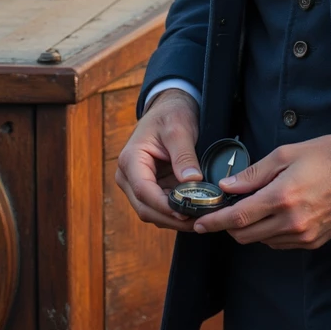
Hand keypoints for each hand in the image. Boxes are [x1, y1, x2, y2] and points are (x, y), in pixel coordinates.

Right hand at [116, 88, 201, 229]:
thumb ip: (184, 155)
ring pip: (152, 213)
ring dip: (175, 219)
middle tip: (200, 221)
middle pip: (145, 208)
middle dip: (172, 218)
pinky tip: (196, 212)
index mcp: (130, 160)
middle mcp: (128, 176)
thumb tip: (192, 180)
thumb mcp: (179, 130)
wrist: (169, 109)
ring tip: (202, 218)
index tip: (185, 212)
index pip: (143, 190)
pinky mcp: (150, 188)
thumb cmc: (171, 115)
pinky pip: (161, 208)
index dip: (164, 205)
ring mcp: (137, 184)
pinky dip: (177, 213)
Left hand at [192, 134, 330, 248]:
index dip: (215, 222)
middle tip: (223, 213)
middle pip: (246, 236)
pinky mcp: (316, 241)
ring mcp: (305, 235)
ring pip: (263, 241)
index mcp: (282, 197)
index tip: (200, 223)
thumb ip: (255, 173)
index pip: (238, 217)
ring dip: (251, 229)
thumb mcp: (288, 154)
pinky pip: (282, 243)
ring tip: (252, 210)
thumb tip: (228, 185)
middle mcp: (292, 221)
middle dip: (229, 227)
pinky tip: (274, 216)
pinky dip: (271, 233)